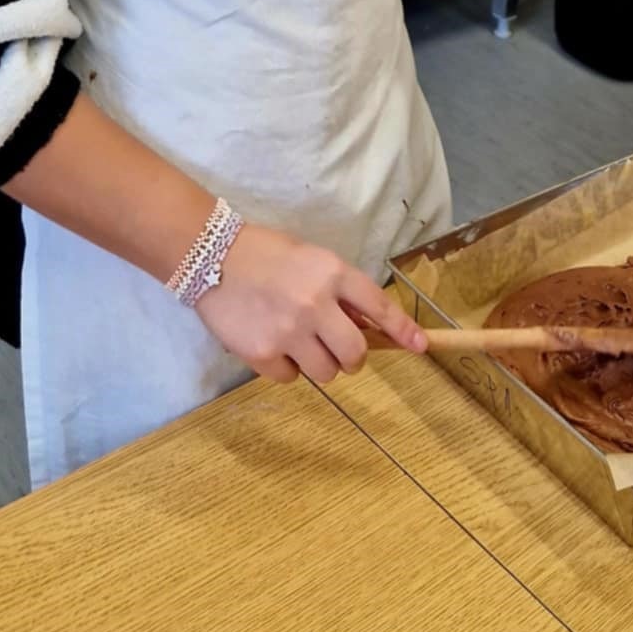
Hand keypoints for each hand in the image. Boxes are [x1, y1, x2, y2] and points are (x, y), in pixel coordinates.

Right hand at [195, 222, 427, 384]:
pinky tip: (271, 344)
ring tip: (297, 342)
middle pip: (356, 354)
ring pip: (326, 373)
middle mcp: (316, 304)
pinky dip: (286, 368)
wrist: (211, 256)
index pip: (379, 307)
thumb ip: (339, 290)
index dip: (402, 330)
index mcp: (333, 273)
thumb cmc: (266, 253)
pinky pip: (290, 378)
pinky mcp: (264, 354)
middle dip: (352, 358)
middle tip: (338, 350)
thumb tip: (366, 326)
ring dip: (318, 364)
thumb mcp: (312, 259)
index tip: (421, 346)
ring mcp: (290, 332)